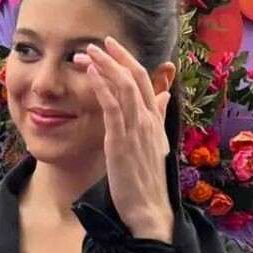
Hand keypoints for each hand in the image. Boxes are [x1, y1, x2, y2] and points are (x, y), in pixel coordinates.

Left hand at [72, 35, 173, 239]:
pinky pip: (113, 107)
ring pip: (123, 87)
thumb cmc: (148, 181)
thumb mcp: (157, 144)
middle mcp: (148, 121)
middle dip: (116, 56)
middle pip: (134, 77)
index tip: (111, 48)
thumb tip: (165, 94)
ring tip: (88, 52)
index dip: (128, 61)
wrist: (149, 210)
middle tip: (97, 42)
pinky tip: (92, 73)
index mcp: (155, 121)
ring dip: (105, 66)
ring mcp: (136, 130)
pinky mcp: (121, 141)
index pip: (144, 81)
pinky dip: (103, 86)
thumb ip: (158, 117)